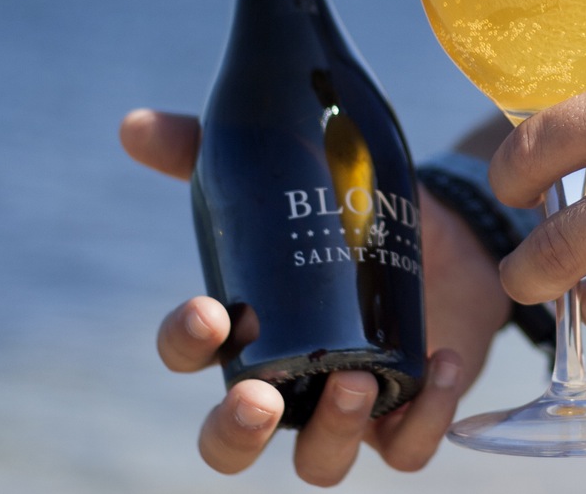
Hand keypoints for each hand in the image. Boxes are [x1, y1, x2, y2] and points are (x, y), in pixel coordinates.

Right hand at [119, 109, 509, 485]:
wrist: (452, 236)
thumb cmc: (352, 217)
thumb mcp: (291, 177)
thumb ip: (215, 152)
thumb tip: (133, 125)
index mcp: (247, 333)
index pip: (193, 358)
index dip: (189, 344)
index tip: (210, 312)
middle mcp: (288, 382)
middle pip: (233, 442)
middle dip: (236, 433)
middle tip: (261, 398)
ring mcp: (346, 407)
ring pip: (318, 463)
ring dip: (331, 433)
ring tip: (355, 380)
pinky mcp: (409, 415)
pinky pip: (408, 448)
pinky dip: (426, 419)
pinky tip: (442, 364)